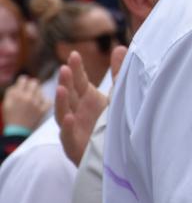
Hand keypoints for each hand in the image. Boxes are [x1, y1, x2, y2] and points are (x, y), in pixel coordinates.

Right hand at [2, 76, 48, 130]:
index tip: (23, 81)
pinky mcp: (43, 111)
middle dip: (32, 84)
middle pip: (34, 83)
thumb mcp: (6, 104)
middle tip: (30, 87)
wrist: (17, 132)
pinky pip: (48, 100)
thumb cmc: (10, 117)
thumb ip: (11, 92)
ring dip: (38, 92)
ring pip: (41, 91)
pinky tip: (41, 102)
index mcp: (18, 95)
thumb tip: (18, 84)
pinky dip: (45, 100)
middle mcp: (28, 98)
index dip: (23, 80)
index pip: (23, 80)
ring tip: (33, 96)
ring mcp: (37, 104)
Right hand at [54, 47, 121, 164]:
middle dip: (66, 81)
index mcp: (87, 98)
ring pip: (63, 113)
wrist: (111, 155)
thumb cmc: (110, 123)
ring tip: (61, 88)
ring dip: (61, 101)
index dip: (76, 69)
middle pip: (69, 94)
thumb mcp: (115, 97)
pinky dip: (68, 127)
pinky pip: (68, 135)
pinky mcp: (74, 145)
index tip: (74, 55)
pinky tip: (70, 118)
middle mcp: (77, 110)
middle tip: (65, 68)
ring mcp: (73, 127)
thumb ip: (118, 74)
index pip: (79, 81)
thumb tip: (120, 47)